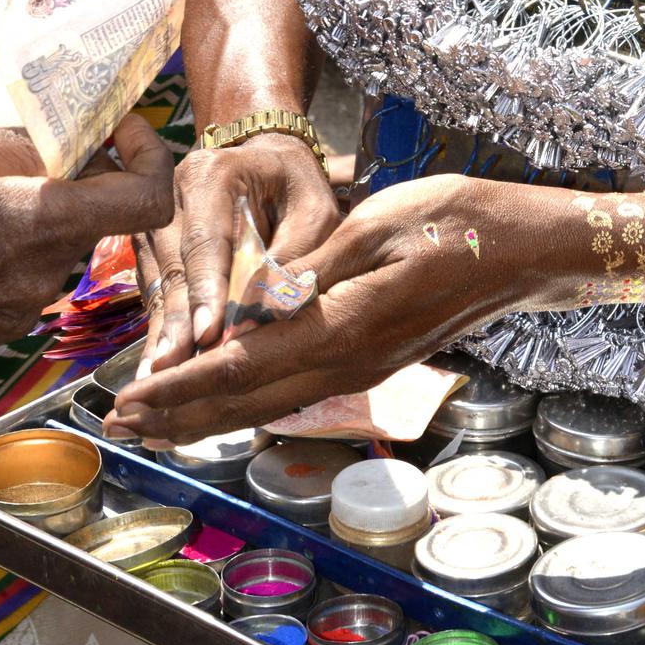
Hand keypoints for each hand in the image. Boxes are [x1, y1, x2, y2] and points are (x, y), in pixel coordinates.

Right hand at [0, 113, 172, 355]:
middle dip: (88, 178)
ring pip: (62, 245)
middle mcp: (38, 275)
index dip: (152, 156)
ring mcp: (15, 310)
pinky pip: (29, 275)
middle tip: (53, 148)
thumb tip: (68, 142)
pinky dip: (17, 247)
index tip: (124, 130)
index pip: (149, 200)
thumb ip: (23, 142)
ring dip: (46, 212)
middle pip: (102, 218)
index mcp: (36, 223)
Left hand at [109, 175, 581, 444]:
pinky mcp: (373, 359)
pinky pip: (297, 391)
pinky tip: (230, 399)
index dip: (181, 383)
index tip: (129, 395)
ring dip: (208, 416)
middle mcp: (351, 361)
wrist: (527, 249)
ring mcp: (364, 367)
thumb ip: (315, 267)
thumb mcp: (380, 224)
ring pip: (271, 404)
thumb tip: (257, 302)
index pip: (244, 363)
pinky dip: (248, 401)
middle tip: (118, 424)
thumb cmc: (458, 220)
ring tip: (157, 424)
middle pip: (248, 400)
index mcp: (346, 325)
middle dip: (178, 413)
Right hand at [133, 135, 340, 376]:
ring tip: (161, 380)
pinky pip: (157, 293)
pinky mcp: (154, 247)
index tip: (207, 334)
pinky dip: (164, 329)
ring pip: (160, 285)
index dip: (206, 289)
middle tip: (175, 372)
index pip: (207, 240)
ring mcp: (157, 221)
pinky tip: (162, 366)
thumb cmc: (297, 188)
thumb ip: (294, 257)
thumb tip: (269, 313)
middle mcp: (172, 194)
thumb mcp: (314, 212)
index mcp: (214, 174)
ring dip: (164, 334)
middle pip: (174, 267)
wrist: (268, 162)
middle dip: (177, 323)